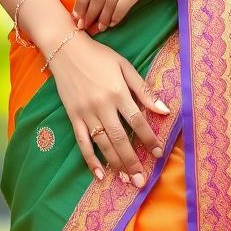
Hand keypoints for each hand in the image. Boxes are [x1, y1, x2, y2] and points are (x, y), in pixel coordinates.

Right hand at [48, 31, 171, 185]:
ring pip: (103, 144)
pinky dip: (90, 160)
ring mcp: (86, 113)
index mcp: (118, 92)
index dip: (149, 139)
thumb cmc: (99, 56)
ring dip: (116, 164)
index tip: (158, 154)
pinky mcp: (73, 117)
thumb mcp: (125, 66)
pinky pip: (82, 142)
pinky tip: (100, 174)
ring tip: (127, 180)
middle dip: (133, 161)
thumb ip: (143, 89)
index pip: (137, 121)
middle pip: (120, 138)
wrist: (66, 49)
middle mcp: (102, 105)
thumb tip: (164, 110)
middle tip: (142, 181)